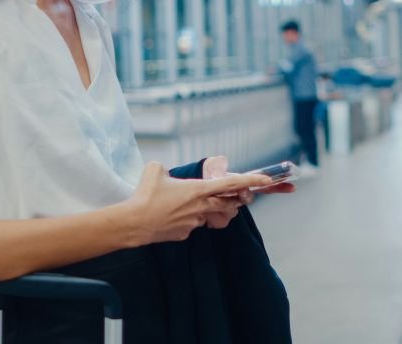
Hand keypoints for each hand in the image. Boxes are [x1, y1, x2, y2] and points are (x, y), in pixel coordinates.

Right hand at [123, 162, 270, 244]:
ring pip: (209, 214)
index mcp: (198, 189)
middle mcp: (201, 207)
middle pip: (229, 203)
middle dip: (235, 199)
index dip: (250, 181)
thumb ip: (167, 167)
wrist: (135, 223)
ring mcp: (195, 222)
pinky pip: (193, 224)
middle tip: (237, 195)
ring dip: (207, 209)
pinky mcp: (186, 234)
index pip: (231, 184)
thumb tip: (167, 172)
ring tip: (186, 204)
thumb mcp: (155, 170)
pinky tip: (171, 216)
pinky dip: (188, 219)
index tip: (266, 180)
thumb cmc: (145, 195)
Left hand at [202, 157, 296, 228]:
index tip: (292, 187)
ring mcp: (229, 210)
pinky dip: (210, 216)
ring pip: (232, 212)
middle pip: (248, 199)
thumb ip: (219, 166)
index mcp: (241, 184)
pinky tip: (203, 211)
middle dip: (243, 195)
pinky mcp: (218, 221)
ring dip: (220, 205)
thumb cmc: (204, 175)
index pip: (264, 186)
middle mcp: (238, 198)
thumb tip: (223, 164)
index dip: (279, 186)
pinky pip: (220, 222)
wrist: (190, 193)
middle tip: (238, 192)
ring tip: (207, 199)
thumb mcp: (211, 166)